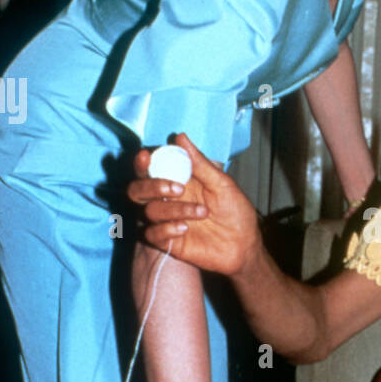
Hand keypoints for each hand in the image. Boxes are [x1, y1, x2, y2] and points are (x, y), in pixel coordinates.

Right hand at [128, 134, 261, 276]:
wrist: (244, 244)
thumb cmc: (235, 211)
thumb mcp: (222, 184)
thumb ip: (200, 163)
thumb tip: (180, 137)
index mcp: (176, 181)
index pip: (149, 169)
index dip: (142, 163)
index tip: (145, 157)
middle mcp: (166, 200)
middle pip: (137, 190)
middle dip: (151, 186)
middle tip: (178, 189)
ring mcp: (165, 221)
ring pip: (149, 211)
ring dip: (175, 209)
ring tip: (203, 212)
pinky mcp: (167, 242)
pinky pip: (151, 234)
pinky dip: (166, 229)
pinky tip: (185, 228)